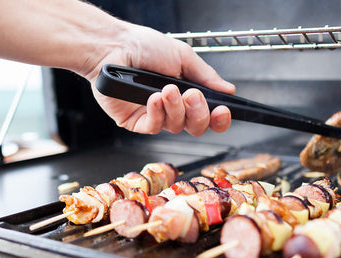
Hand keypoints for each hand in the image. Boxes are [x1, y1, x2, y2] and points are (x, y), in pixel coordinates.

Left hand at [83, 23, 235, 135]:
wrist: (113, 46)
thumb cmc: (143, 46)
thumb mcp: (182, 55)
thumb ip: (206, 75)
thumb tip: (227, 89)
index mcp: (186, 92)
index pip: (210, 115)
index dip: (218, 119)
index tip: (223, 110)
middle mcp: (172, 108)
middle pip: (196, 127)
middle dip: (199, 113)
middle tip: (192, 96)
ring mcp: (154, 116)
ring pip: (176, 127)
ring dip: (175, 108)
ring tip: (167, 89)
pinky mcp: (135, 122)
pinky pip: (153, 127)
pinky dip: (156, 113)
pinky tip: (153, 98)